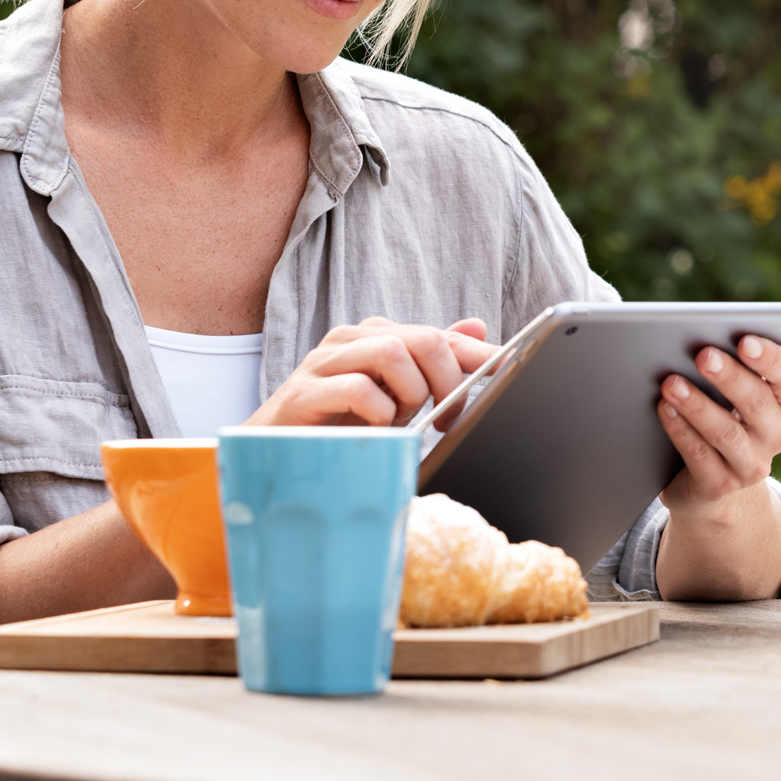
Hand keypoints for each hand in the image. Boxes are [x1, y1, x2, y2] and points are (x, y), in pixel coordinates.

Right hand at [250, 316, 497, 426]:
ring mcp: (323, 362)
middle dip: (446, 381)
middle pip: (420, 339)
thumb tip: (477, 327)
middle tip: (447, 417)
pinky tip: (376, 427)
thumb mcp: (397, 397)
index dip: (475, 353)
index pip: (437, 335)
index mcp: (375, 336)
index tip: (502, 368)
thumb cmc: (342, 424)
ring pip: (391, 353)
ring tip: (403, 420)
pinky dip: (379, 411)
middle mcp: (350, 340)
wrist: (278, 453)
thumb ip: (433, 363)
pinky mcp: (303, 393)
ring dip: (411, 393)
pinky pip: (357, 388)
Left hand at [653, 335, 780, 599]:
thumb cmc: (718, 415)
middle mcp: (776, 433)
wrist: (706, 482)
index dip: (770, 356)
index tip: (744, 341)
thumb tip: (698, 342)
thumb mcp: (730, 392)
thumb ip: (725, 366)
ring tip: (671, 383)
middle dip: (729, 377)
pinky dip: (681, 430)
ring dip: (697, 405)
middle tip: (703, 356)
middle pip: (757, 401)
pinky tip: (665, 409)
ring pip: (726, 432)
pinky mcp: (721, 485)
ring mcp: (752, 464)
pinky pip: (700, 456)